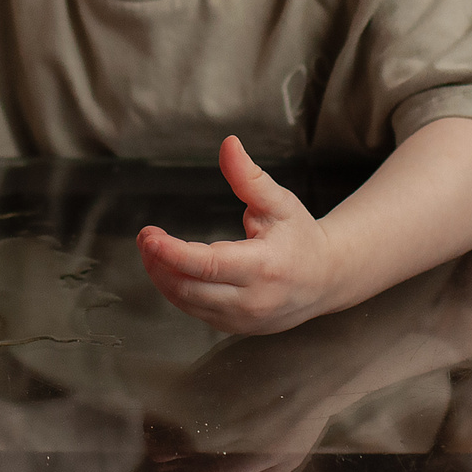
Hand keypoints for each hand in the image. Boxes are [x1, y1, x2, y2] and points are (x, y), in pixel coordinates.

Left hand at [136, 137, 345, 333]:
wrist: (326, 279)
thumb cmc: (301, 237)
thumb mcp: (279, 202)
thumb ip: (249, 176)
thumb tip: (228, 144)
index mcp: (264, 268)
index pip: (208, 265)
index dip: (174, 253)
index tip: (151, 237)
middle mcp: (252, 300)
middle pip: (190, 288)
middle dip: (160, 262)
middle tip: (145, 236)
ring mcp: (242, 319)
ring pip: (188, 303)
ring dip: (162, 276)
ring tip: (151, 248)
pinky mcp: (233, 327)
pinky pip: (195, 310)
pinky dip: (176, 288)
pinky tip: (168, 266)